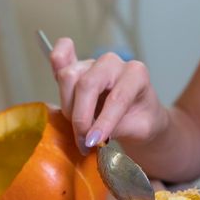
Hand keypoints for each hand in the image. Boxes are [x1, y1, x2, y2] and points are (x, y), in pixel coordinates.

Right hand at [50, 38, 166, 153]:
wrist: (141, 115)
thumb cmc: (142, 120)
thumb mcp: (141, 130)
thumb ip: (118, 128)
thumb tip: (93, 135)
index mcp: (137, 75)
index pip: (116, 98)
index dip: (103, 122)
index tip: (93, 142)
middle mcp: (113, 64)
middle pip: (86, 84)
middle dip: (81, 118)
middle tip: (85, 142)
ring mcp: (93, 63)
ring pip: (68, 77)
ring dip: (68, 108)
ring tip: (80, 128)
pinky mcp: (77, 68)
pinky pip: (61, 57)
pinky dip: (56, 62)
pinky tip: (58, 73)